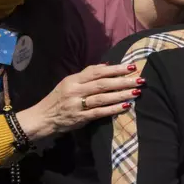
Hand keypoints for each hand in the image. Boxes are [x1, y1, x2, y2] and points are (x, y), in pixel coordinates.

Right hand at [16, 63, 142, 140]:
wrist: (43, 117)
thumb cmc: (59, 98)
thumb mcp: (69, 83)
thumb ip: (87, 74)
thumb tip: (107, 65)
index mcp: (73, 80)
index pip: (97, 72)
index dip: (115, 69)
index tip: (132, 67)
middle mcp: (75, 90)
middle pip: (102, 84)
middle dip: (123, 81)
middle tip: (140, 80)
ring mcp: (77, 104)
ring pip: (102, 98)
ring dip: (121, 94)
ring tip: (136, 92)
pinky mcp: (80, 118)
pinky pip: (99, 112)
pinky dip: (113, 109)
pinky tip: (125, 106)